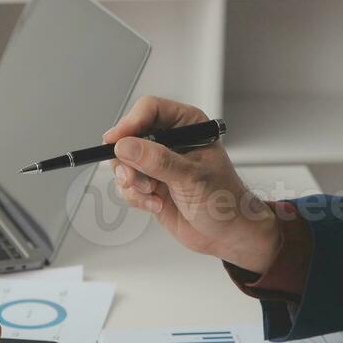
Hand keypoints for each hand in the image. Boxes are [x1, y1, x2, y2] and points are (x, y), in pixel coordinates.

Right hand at [104, 96, 280, 274]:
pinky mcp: (148, 183)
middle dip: (127, 160)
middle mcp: (169, 140)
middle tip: (133, 176)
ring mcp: (156, 163)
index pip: (149, 110)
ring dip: (132, 182)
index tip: (117, 141)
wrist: (226, 233)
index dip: (130, 123)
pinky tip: (156, 204)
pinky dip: (136, 197)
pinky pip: (126, 184)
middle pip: (128, 135)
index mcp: (186, 125)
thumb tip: (126, 146)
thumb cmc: (224, 199)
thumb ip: (158, 160)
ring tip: (152, 193)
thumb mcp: (192, 177)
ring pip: (123, 162)